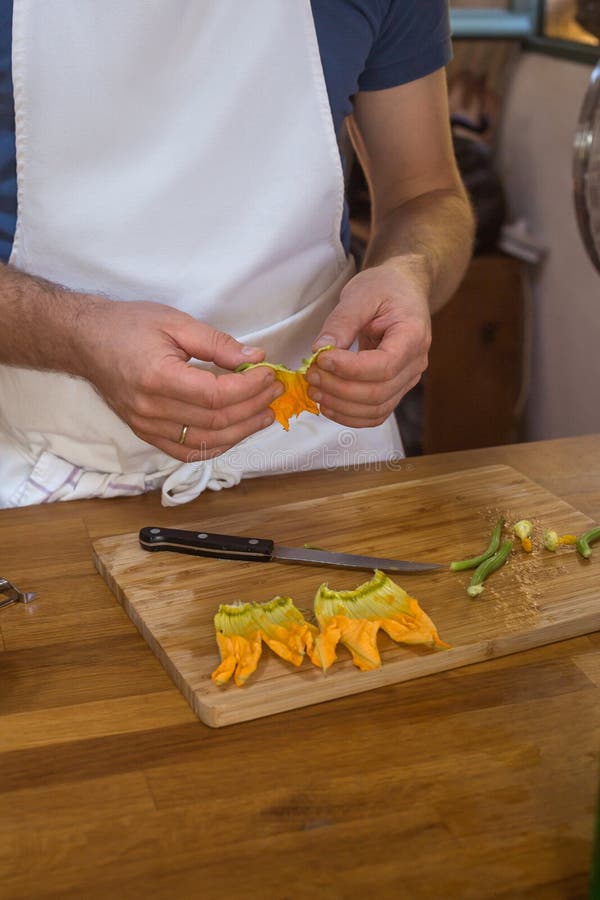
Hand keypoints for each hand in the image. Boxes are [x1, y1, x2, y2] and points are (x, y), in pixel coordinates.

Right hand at [75, 299, 281, 461]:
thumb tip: (255, 357)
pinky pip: (187, 450)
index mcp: (157, 378)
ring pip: (206, 441)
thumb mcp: (175, 322)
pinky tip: (237, 432)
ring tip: (265, 413)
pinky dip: (217, 445)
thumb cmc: (127, 325)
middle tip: (274, 391)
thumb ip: (217, 343)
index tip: (268, 373)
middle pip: (216, 420)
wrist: (85, 341)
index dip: (249, 387)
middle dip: (253, 407)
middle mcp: (151, 409)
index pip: (216, 395)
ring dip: (242, 430)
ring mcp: (147, 426)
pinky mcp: (146, 433)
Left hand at [306, 257, 431, 427]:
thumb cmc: (385, 288)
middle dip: (339, 388)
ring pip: (376, 409)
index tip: (321, 359)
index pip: (384, 365)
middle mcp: (415, 363)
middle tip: (311, 375)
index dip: (350, 369)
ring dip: (341, 406)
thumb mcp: (360, 294)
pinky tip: (328, 405)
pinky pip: (375, 413)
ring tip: (314, 390)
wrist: (403, 290)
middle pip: (379, 393)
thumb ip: (341, 322)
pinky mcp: (395, 389)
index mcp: (413, 335)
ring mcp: (407, 380)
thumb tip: (319, 350)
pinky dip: (349, 415)